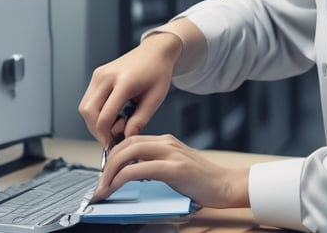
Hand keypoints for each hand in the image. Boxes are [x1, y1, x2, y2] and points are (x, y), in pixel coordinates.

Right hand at [78, 33, 181, 146]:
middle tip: (113, 137)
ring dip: (95, 122)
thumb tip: (126, 138)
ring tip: (116, 124)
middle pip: (89, 112)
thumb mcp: (155, 99)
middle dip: (97, 130)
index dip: (106, 135)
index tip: (114, 145)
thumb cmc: (158, 73)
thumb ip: (140, 120)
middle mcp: (106, 76)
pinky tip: (113, 115)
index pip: (105, 116)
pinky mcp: (96, 75)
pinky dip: (95, 112)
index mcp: (124, 82)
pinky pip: (88, 100)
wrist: (154, 52)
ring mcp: (99, 74)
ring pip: (84, 107)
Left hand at [92, 134, 249, 208]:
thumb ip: (156, 163)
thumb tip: (133, 170)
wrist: (226, 185)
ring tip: (104, 187)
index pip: (131, 140)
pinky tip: (116, 187)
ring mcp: (171, 154)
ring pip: (128, 153)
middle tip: (100, 182)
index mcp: (166, 141)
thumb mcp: (175, 167)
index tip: (105, 171)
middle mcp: (166, 143)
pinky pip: (138, 168)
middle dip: (107, 163)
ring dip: (110, 170)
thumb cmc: (202, 181)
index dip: (113, 154)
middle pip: (126, 144)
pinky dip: (121, 177)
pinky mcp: (174, 168)